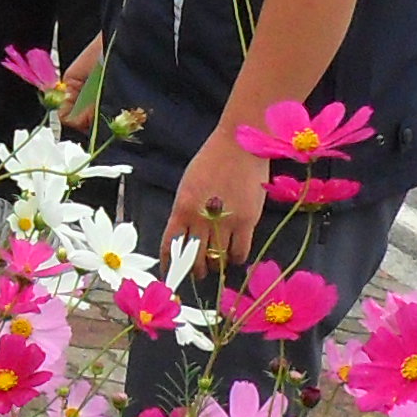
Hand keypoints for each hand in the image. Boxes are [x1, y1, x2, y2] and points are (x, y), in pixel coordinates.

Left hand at [159, 128, 276, 276]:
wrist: (240, 143)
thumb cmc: (212, 160)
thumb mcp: (188, 185)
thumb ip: (185, 211)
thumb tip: (186, 238)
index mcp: (182, 207)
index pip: (170, 245)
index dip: (170, 264)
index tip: (172, 273)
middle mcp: (201, 218)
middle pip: (193, 258)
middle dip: (194, 270)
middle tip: (198, 272)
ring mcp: (225, 221)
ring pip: (217, 259)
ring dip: (215, 265)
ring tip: (217, 263)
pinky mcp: (247, 221)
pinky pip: (239, 253)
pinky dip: (235, 259)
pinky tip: (234, 255)